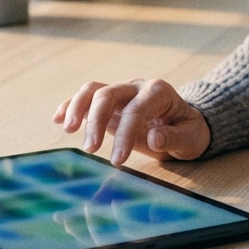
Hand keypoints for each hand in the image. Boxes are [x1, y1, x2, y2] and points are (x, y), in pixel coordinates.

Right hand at [53, 79, 210, 165]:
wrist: (185, 122)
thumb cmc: (189, 131)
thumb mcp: (191, 137)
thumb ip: (174, 137)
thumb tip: (154, 137)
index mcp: (159, 92)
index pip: (136, 109)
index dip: (125, 134)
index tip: (117, 161)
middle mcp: (136, 87)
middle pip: (108, 94)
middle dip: (95, 120)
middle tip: (89, 150)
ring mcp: (121, 92)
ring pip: (93, 90)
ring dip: (77, 107)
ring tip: (67, 129)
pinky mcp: (110, 102)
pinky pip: (87, 98)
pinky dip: (70, 105)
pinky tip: (57, 119)